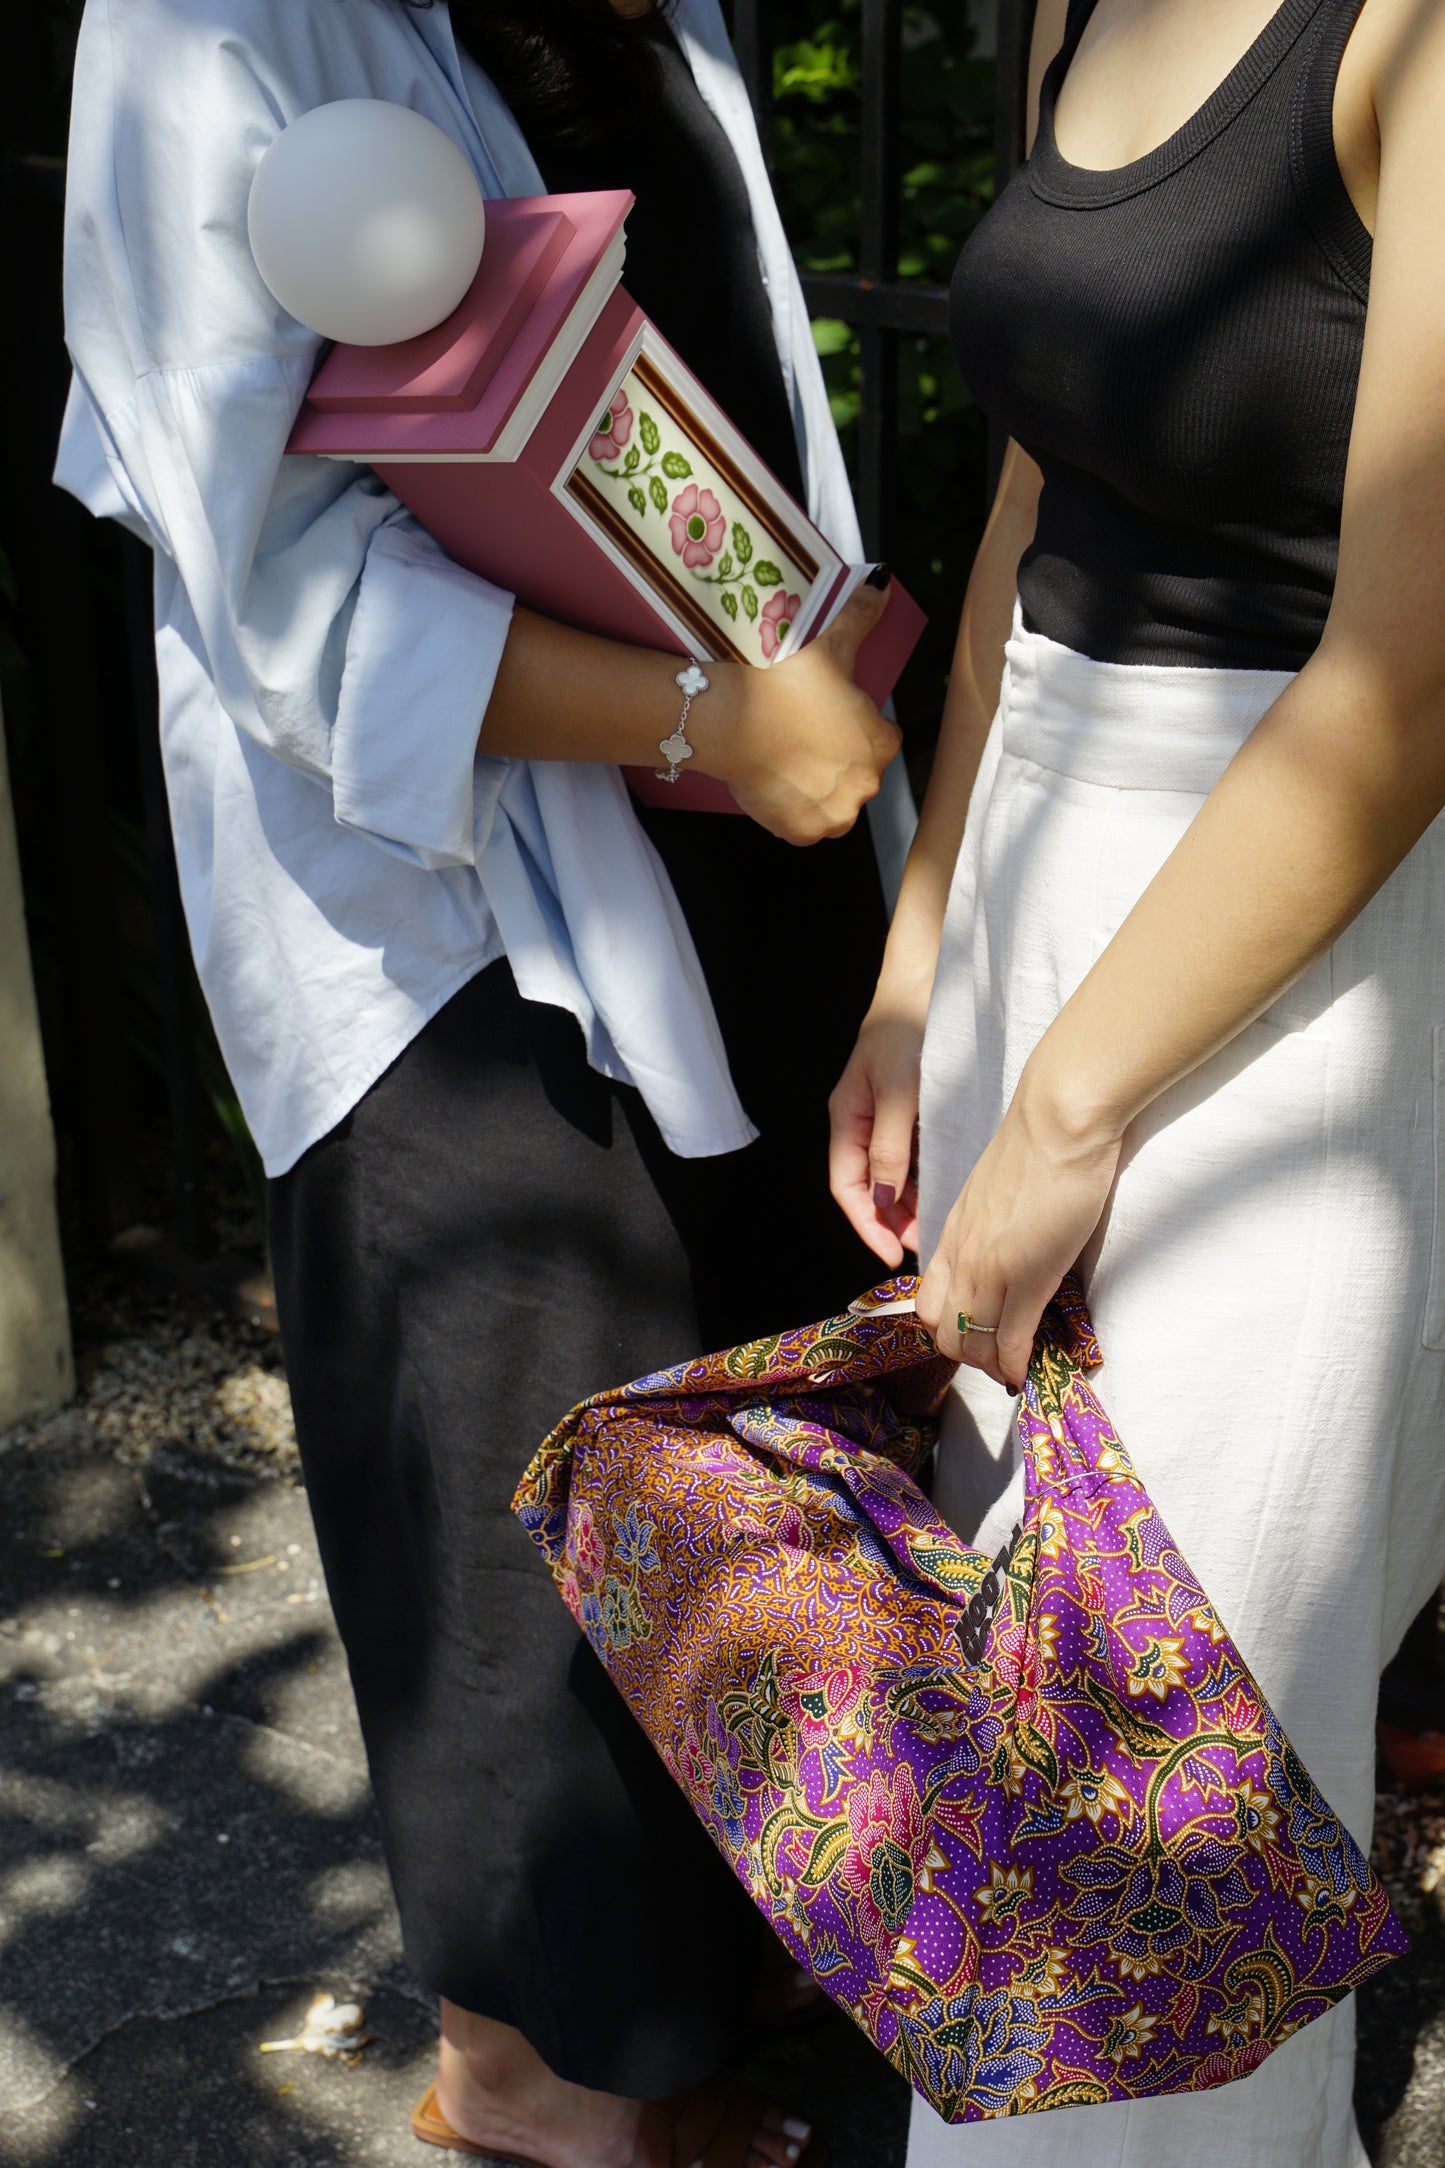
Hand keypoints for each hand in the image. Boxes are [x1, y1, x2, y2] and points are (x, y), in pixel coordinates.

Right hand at [698, 580, 901, 844]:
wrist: (725, 719)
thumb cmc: (779, 680)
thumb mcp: (826, 643)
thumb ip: (860, 615)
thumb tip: (883, 585)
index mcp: (879, 742)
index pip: (881, 739)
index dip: (854, 727)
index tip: (827, 718)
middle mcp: (865, 784)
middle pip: (858, 774)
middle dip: (837, 760)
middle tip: (801, 737)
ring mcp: (833, 813)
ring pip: (834, 802)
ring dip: (819, 788)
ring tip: (788, 760)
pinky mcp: (802, 831)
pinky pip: (806, 824)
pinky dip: (794, 810)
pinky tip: (777, 781)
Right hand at [829, 982, 928, 1266]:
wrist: (930, 979)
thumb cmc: (909, 1027)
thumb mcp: (900, 1092)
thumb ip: (890, 1146)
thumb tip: (883, 1200)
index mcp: (847, 1118)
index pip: (847, 1187)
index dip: (866, 1225)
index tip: (892, 1256)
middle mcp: (861, 1121)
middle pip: (869, 1187)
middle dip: (892, 1221)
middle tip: (925, 1245)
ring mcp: (885, 1115)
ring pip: (891, 1174)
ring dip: (910, 1202)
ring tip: (937, 1223)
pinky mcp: (910, 1109)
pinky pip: (912, 1154)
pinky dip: (925, 1177)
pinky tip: (947, 1187)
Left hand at [916, 1068, 1122, 1390]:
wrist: (1058, 1119)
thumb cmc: (1038, 1144)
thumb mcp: (996, 1191)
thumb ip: (992, 1224)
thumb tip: (1009, 1247)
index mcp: (953, 1234)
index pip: (929, 1303)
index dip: (951, 1329)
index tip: (980, 1336)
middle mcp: (962, 1256)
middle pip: (944, 1333)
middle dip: (970, 1356)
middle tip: (1001, 1357)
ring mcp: (991, 1268)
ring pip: (973, 1344)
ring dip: (993, 1366)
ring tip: (1017, 1366)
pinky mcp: (1028, 1275)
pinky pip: (1011, 1340)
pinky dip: (1016, 1366)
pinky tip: (1027, 1373)